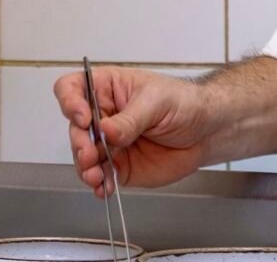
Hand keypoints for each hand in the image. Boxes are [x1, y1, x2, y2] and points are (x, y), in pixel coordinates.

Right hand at [54, 67, 212, 197]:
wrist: (206, 132)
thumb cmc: (184, 103)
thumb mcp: (158, 102)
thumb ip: (131, 118)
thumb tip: (106, 130)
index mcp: (108, 88)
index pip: (72, 89)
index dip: (70, 102)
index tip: (84, 117)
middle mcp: (103, 115)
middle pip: (75, 128)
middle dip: (79, 142)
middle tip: (90, 154)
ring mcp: (108, 142)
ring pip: (83, 155)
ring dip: (85, 167)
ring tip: (95, 175)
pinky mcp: (118, 165)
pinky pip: (101, 176)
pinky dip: (100, 184)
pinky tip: (104, 188)